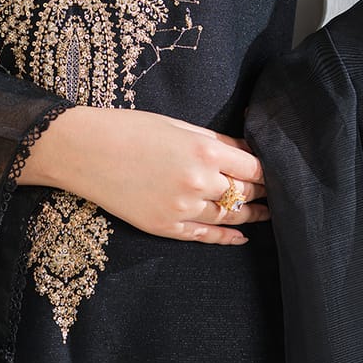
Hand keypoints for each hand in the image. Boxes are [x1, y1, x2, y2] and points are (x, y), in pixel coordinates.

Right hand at [21, 106, 270, 243]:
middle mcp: (198, 182)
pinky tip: (240, 236)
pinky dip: (225, 237)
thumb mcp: (178, 125)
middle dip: (263, 193)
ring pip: (228, 217)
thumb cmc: (130, 128)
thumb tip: (245, 149)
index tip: (278, 172)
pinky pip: (204, 236)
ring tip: (267, 214)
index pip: (254, 167)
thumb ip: (216, 140)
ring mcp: (181, 208)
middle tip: (278, 194)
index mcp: (204, 150)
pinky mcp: (164, 227)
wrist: (84, 151)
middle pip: (245, 193)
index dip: (269, 171)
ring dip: (250, 215)